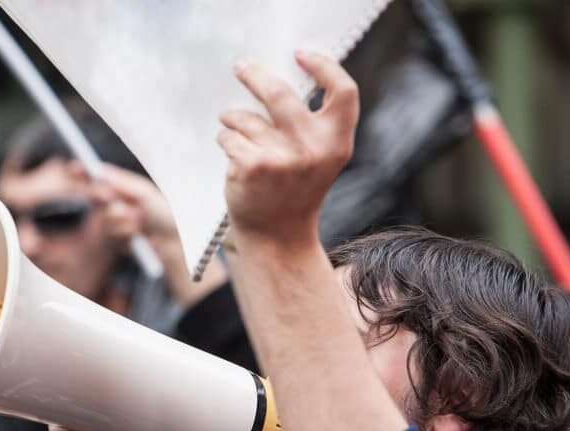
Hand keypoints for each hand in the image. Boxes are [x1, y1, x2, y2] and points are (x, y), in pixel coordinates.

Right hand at [83, 162, 228, 306]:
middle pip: (98, 196)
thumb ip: (120, 182)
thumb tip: (99, 171)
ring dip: (121, 219)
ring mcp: (118, 223)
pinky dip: (124, 233)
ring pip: (105, 217)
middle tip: (109, 197)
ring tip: (139, 223)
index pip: (101, 178)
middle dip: (103, 196)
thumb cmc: (166, 216)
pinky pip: (112, 234)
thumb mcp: (144, 193)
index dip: (86, 173)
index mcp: (127, 189)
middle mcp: (121, 204)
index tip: (74, 168)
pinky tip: (138, 236)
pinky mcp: (118, 241)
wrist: (176, 246)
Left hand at [217, 50, 358, 247]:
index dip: (324, 66)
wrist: (277, 237)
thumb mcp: (318, 158)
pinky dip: (225, 141)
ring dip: (233, 120)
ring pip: (245, 117)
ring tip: (235, 134)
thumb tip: (278, 76)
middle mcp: (313, 148)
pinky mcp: (253, 166)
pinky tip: (234, 158)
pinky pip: (229, 136)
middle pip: (279, 92)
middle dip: (254, 74)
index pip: (343, 91)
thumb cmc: (294, 191)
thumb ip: (312, 124)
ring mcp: (282, 158)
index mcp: (337, 142)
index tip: (300, 53)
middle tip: (242, 67)